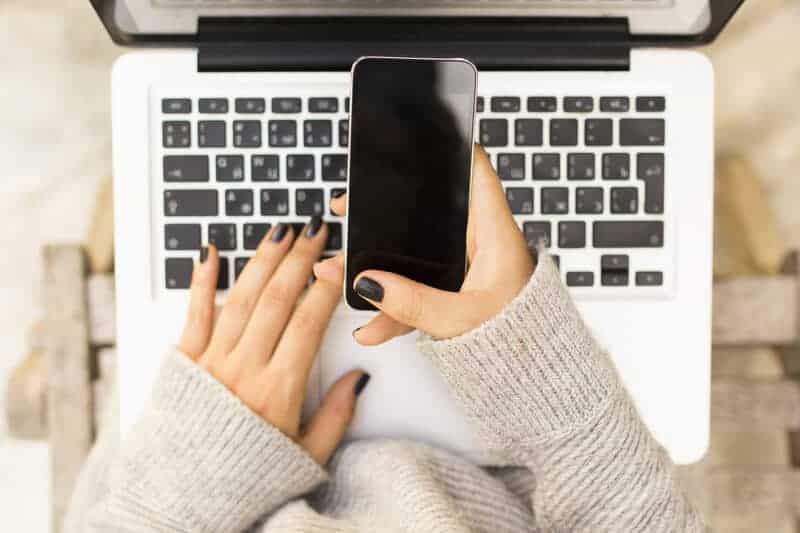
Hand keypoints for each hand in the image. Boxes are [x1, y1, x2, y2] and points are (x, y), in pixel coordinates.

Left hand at [177, 219, 368, 464]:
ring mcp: (212, 361)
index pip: (309, 322)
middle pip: (278, 299)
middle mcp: (244, 368)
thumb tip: (360, 377)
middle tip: (313, 231)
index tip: (337, 262)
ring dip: (262, 259)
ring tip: (278, 230)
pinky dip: (202, 280)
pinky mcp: (184, 361)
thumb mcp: (307, 455)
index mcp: (279, 390)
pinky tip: (209, 253)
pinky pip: (194, 313)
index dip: (326, 286)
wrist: (184, 498)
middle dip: (299, 258)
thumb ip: (338, 414)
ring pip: (242, 297)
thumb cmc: (245, 476)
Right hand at [317, 145, 534, 344]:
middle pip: (429, 211)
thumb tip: (371, 283)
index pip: (475, 170)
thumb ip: (415, 304)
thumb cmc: (523, 341)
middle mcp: (480, 243)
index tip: (417, 133)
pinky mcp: (456, 292)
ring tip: (339, 273)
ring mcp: (466, 267)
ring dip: (378, 265)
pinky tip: (372, 325)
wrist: (539, 375)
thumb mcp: (462, 321)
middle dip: (384, 214)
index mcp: (494, 233)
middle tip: (350, 208)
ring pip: (415, 254)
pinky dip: (394, 302)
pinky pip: (418, 287)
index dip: (450, 146)